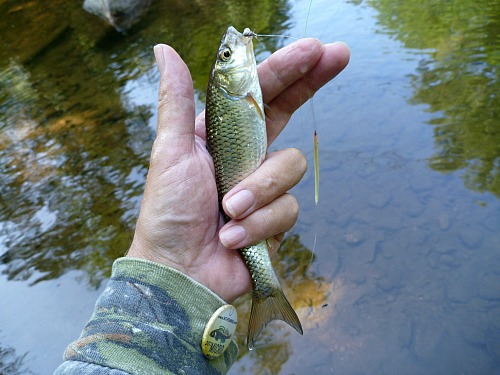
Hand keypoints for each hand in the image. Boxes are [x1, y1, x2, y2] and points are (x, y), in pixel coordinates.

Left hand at [127, 39, 349, 301]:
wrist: (179, 271)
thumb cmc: (168, 212)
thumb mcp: (170, 152)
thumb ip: (175, 101)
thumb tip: (163, 49)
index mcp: (223, 135)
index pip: (260, 93)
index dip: (288, 68)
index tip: (316, 47)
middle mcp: (249, 156)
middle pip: (292, 112)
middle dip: (313, 83)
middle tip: (339, 54)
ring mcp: (265, 188)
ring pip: (290, 168)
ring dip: (257, 191)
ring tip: (227, 210)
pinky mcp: (276, 219)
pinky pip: (286, 209)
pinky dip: (259, 224)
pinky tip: (234, 238)